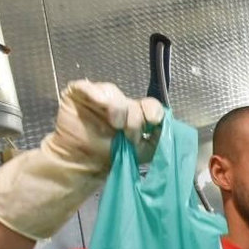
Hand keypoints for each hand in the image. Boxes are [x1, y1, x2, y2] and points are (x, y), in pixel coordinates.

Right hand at [0, 81, 165, 240]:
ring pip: (112, 92)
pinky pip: (87, 86)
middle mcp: (118, 104)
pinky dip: (97, 93)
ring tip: (115, 125)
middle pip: (132, 100)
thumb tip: (170, 128)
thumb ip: (157, 141)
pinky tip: (101, 104)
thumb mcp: (141, 152)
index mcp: (135, 115)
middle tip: (128, 135)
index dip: (153, 110)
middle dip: (134, 119)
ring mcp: (98, 98)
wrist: (81, 162)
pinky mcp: (78, 94)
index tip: (153, 121)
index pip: (149, 105)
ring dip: (118, 108)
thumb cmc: (110, 157)